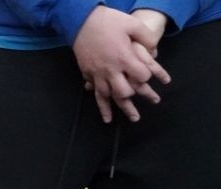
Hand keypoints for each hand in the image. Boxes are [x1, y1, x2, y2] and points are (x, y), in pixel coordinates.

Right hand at [73, 6, 169, 122]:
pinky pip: (96, 94)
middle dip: (136, 96)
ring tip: (133, 118)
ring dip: (121, 109)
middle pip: (124, 92)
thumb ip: (147, 38)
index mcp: (124, 57)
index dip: (149, 76)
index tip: (150, 74)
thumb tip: (154, 51)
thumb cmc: (109, 22)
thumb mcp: (133, 24)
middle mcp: (111, 70)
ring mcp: (98, 74)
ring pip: (109, 97)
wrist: (82, 22)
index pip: (142, 76)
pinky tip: (107, 117)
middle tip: (151, 100)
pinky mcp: (88, 74)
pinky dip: (102, 106)